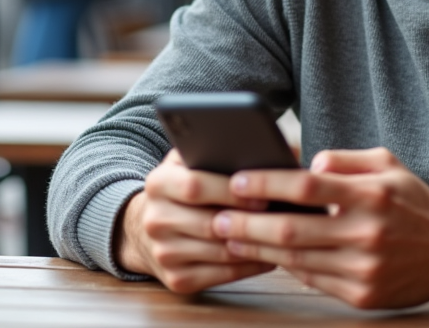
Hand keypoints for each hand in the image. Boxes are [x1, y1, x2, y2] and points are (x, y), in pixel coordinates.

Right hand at [116, 150, 275, 292]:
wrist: (146, 226)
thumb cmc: (185, 186)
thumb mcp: (191, 160)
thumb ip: (219, 150)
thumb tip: (273, 149)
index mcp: (158, 183)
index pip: (195, 187)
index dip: (231, 192)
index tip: (263, 194)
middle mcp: (155, 220)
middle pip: (209, 224)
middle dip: (249, 221)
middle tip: (281, 219)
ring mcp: (164, 252)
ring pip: (220, 253)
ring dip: (254, 245)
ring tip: (281, 236)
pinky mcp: (176, 279)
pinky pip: (221, 276)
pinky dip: (249, 267)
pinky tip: (269, 255)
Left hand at [213, 147, 428, 308]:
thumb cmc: (413, 201)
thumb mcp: (387, 164)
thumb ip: (346, 160)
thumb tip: (309, 164)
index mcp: (371, 195)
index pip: (306, 187)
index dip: (266, 185)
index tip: (237, 181)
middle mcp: (367, 233)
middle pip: (292, 230)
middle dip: (248, 224)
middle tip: (219, 218)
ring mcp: (365, 268)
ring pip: (297, 259)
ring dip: (258, 250)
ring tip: (232, 238)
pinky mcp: (363, 294)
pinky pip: (313, 279)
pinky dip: (288, 267)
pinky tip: (268, 256)